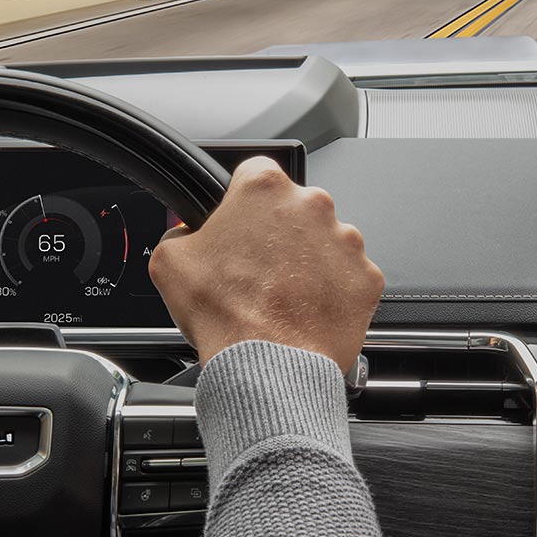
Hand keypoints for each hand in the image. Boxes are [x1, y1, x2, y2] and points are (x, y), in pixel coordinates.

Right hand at [150, 158, 381, 370]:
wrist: (268, 364)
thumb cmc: (226, 313)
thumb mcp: (170, 262)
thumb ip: (179, 232)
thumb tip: (185, 233)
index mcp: (265, 189)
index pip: (254, 173)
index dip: (242, 200)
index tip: (240, 221)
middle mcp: (312, 205)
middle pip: (294, 208)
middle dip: (279, 233)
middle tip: (258, 269)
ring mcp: (346, 240)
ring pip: (325, 242)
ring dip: (308, 261)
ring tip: (284, 295)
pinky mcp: (366, 276)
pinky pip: (349, 276)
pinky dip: (333, 290)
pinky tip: (307, 309)